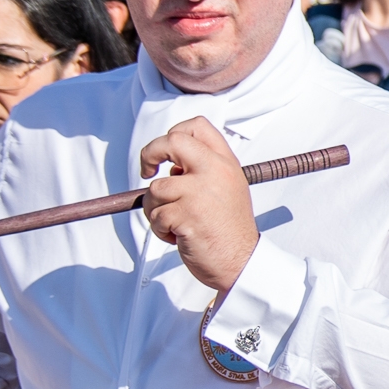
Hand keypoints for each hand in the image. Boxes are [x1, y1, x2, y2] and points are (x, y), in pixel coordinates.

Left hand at [135, 116, 259, 293]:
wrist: (241, 261)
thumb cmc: (230, 230)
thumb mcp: (228, 188)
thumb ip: (204, 170)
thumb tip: (171, 165)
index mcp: (225, 163)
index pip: (197, 127)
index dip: (174, 133)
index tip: (165, 151)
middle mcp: (214, 172)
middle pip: (172, 142)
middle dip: (149, 154)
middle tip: (146, 170)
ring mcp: (199, 192)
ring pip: (156, 189)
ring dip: (156, 209)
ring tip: (176, 222)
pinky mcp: (186, 215)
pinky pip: (156, 215)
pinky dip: (161, 229)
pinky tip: (180, 235)